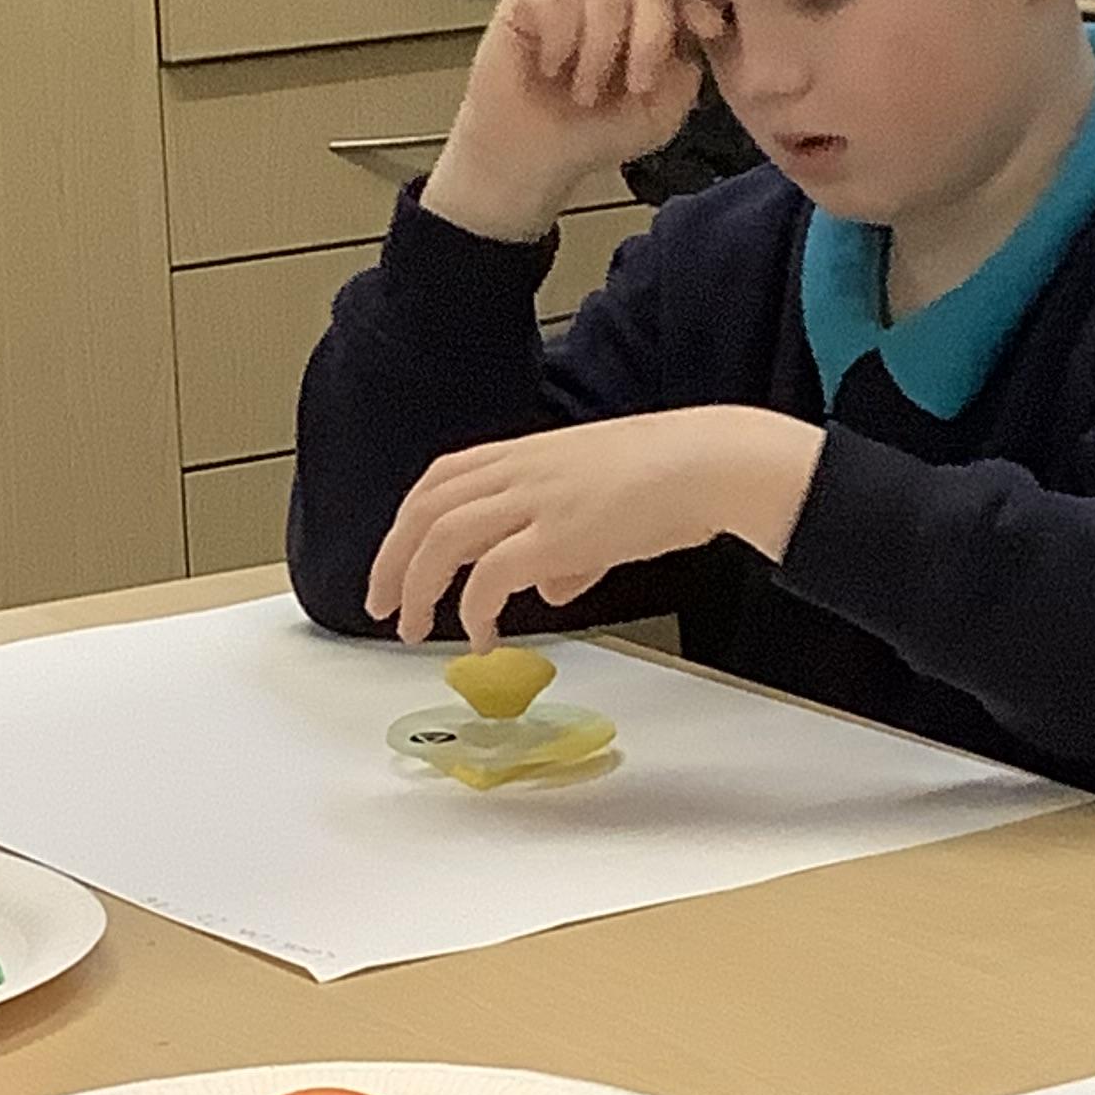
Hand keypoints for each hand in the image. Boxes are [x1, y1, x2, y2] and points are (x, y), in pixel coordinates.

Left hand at [368, 409, 824, 649]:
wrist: (711, 463)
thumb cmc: (669, 478)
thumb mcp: (601, 504)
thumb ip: (566, 549)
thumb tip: (547, 591)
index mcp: (525, 454)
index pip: (440, 480)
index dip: (407, 523)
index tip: (394, 563)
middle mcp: (519, 470)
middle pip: (427, 509)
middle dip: (394, 561)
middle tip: (384, 607)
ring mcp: (535, 500)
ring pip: (444, 537)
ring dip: (419, 586)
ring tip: (416, 631)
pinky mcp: (557, 535)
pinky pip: (492, 577)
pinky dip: (475, 610)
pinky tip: (483, 640)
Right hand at [424, 0, 704, 245]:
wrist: (530, 157)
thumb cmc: (592, 134)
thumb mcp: (659, 114)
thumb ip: (686, 72)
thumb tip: (697, 31)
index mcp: (646, 20)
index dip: (697, 3)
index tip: (711, 28)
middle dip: (651, 38)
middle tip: (636, 86)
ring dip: (599, 54)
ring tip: (582, 94)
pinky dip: (560, 41)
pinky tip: (548, 69)